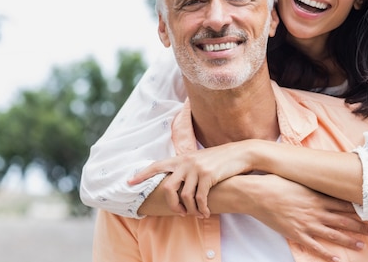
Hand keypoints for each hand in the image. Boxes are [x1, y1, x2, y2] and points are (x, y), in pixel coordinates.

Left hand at [128, 140, 255, 216]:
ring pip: (185, 196)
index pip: (157, 166)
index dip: (142, 174)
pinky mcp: (208, 175)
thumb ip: (186, 166)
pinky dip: (202, 209)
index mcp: (181, 158)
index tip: (128, 182)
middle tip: (180, 213)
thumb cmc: (219, 159)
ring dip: (189, 209)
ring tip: (195, 214)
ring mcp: (197, 168)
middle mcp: (186, 162)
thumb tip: (177, 179)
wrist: (239, 154)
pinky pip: (200, 198)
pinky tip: (206, 213)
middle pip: (169, 188)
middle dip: (172, 205)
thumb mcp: (199, 159)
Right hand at [240, 174, 367, 261]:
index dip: (357, 210)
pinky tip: (336, 259)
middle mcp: (315, 211)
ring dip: (348, 240)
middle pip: (342, 220)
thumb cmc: (276, 183)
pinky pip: (314, 247)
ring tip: (361, 245)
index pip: (343, 205)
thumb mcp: (298, 179)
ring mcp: (306, 224)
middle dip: (360, 226)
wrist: (257, 194)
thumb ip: (312, 183)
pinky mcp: (296, 234)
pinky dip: (326, 254)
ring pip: (332, 235)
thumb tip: (323, 177)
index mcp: (317, 197)